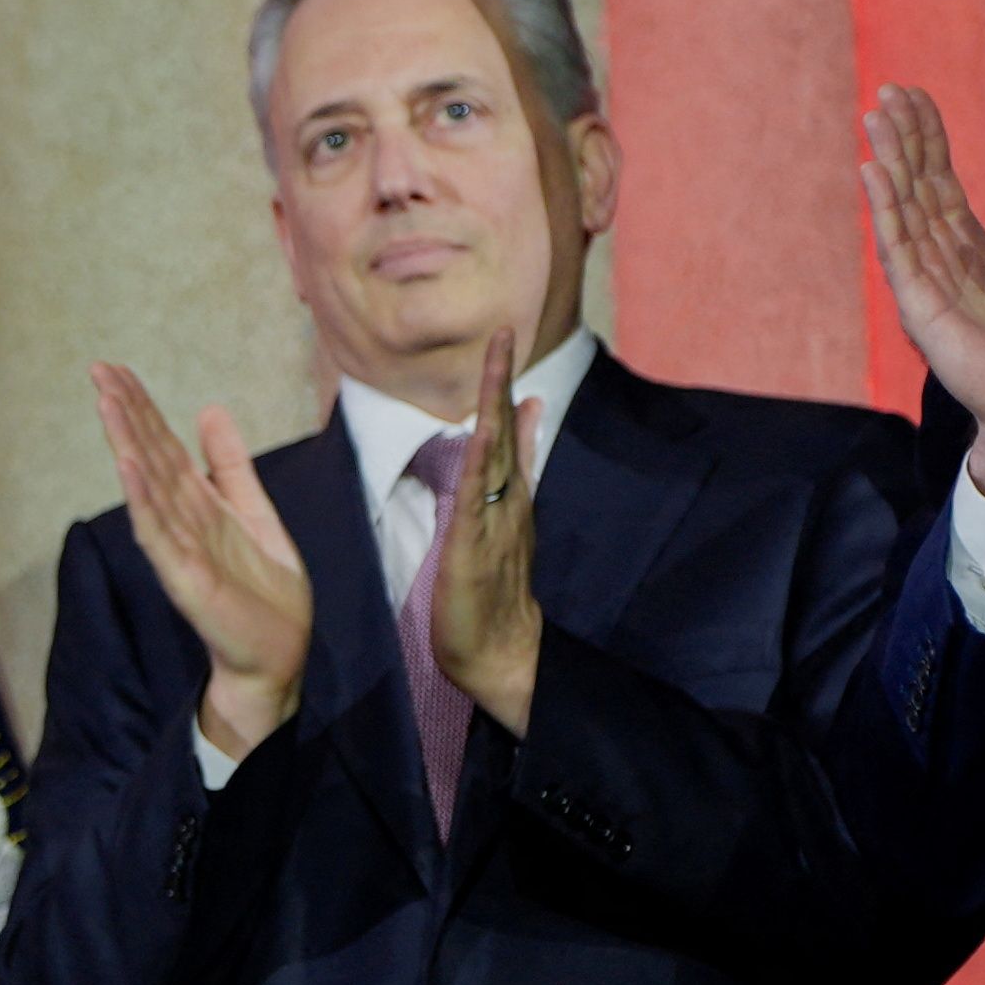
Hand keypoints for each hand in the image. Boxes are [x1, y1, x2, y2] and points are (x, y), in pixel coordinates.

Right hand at [91, 362, 314, 765]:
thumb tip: (209, 409)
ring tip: (105, 402)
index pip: (162, 445)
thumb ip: (230, 466)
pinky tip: (127, 466)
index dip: (141, 407)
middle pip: (148, 456)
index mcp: (197, 503)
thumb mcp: (255, 513)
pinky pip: (158, 532)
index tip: (115, 369)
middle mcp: (181, 520)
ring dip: (125, 443)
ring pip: (147, 486)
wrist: (280, 654)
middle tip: (98, 370)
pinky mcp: (185, 577)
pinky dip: (141, 498)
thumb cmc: (266, 593)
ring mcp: (179, 547)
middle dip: (125, 413)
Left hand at [427, 331, 544, 731]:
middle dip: (502, 378)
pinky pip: (479, 494)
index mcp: (508, 500)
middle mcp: (508, 502)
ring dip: (495, 403)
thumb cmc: (489, 602)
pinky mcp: (476, 544)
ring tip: (498, 357)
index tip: (503, 344)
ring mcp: (495, 520)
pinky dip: (483, 459)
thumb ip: (497, 503)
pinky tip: (484, 428)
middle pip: (507, 429)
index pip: (508, 435)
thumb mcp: (492, 539)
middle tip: (504, 330)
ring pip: (497, 450)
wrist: (502, 655)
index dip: (504, 389)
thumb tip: (498, 467)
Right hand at [860, 83, 984, 511]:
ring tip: (877, 115)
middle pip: (918, 186)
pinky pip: (899, 245)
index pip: (943, 185)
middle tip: (889, 91)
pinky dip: (885, 206)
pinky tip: (873, 170)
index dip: (930, 142)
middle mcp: (942, 260)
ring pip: (904, 206)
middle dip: (904, 138)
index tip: (917, 100)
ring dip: (889, 158)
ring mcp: (926, 281)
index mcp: (972, 253)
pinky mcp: (920, 303)